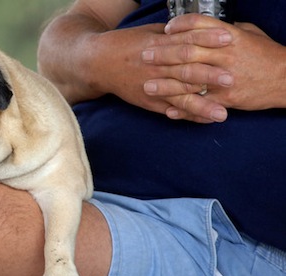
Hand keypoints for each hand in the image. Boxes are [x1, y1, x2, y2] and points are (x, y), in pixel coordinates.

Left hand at [143, 14, 285, 122]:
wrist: (285, 79)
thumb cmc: (265, 55)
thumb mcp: (248, 34)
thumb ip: (223, 32)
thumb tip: (203, 29)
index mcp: (229, 36)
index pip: (198, 25)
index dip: (179, 26)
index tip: (164, 31)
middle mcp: (224, 54)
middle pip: (187, 51)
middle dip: (163, 54)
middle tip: (144, 56)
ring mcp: (224, 78)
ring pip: (189, 79)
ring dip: (165, 84)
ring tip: (147, 85)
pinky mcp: (226, 99)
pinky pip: (200, 104)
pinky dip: (182, 109)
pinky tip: (167, 110)